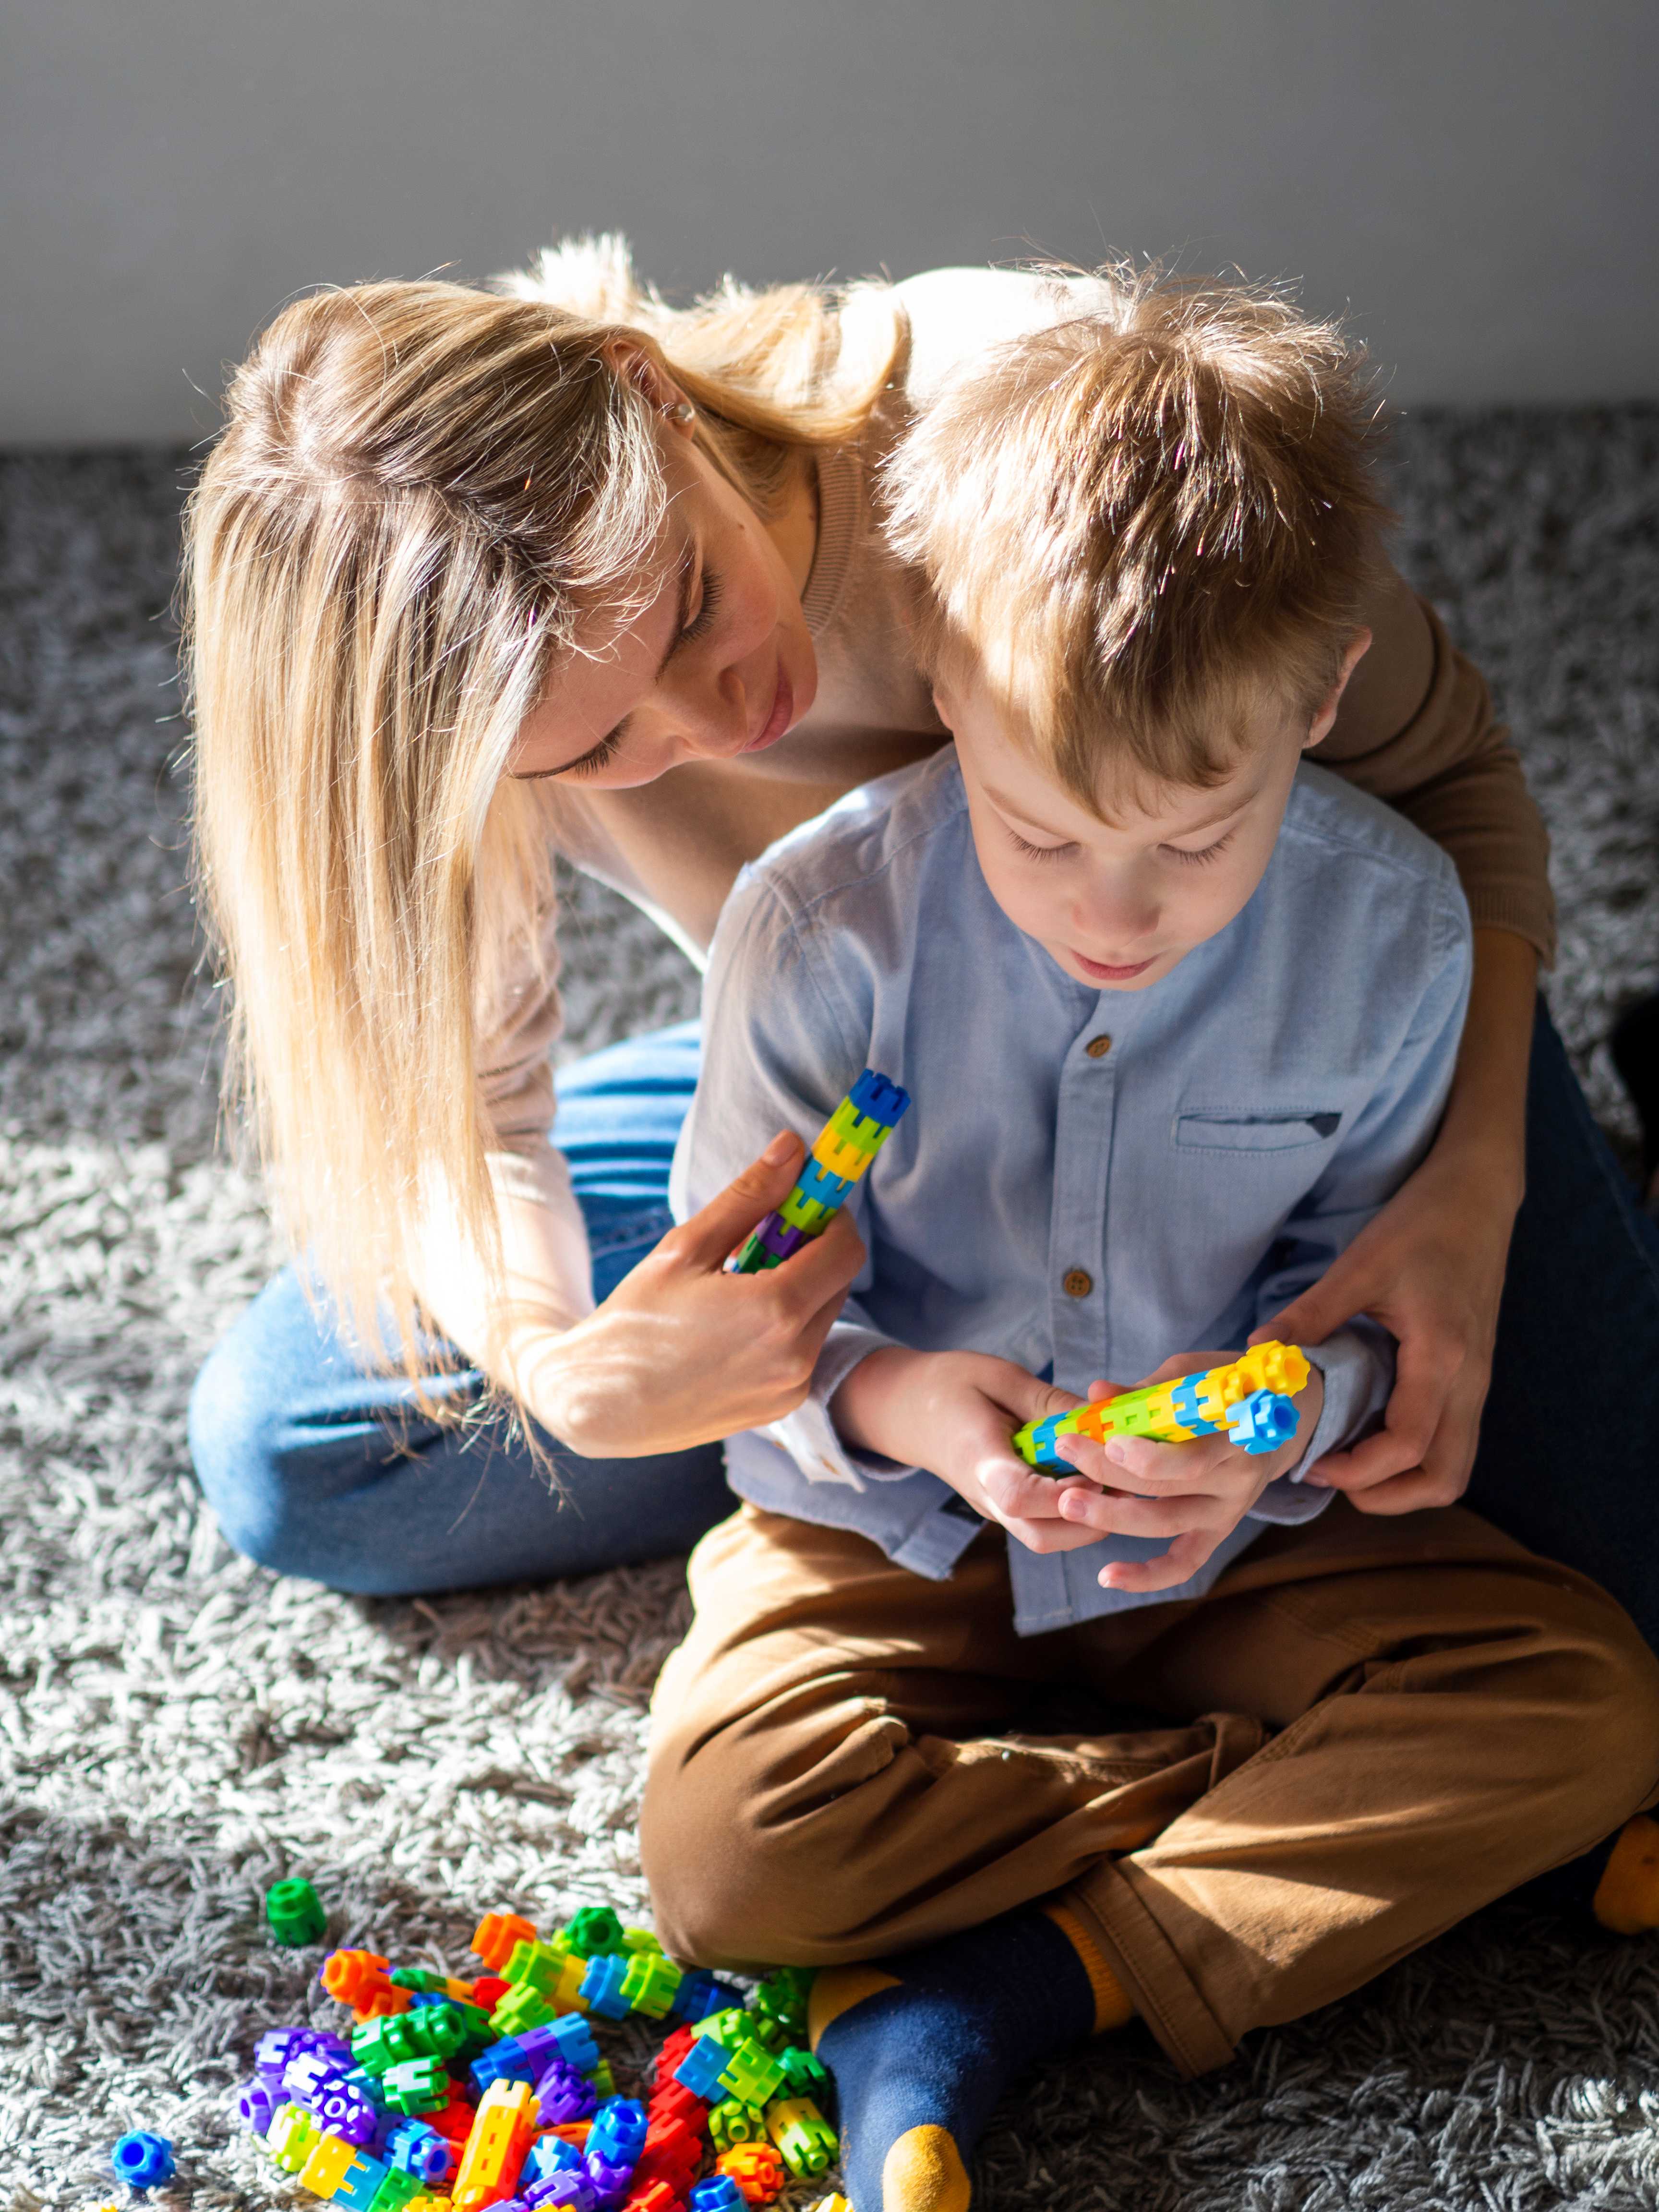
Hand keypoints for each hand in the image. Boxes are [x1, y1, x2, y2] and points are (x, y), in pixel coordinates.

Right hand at [524, 1132, 864, 1456]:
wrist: (602, 1407)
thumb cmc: (635, 1322)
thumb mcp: (685, 1248)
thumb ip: (749, 1197)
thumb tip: (793, 1148)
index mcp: (774, 1311)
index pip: (845, 1248)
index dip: (829, 1216)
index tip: (801, 1202)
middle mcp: (795, 1355)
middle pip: (838, 1280)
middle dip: (810, 1249)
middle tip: (758, 1239)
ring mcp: (791, 1387)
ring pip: (821, 1314)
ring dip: (796, 1288)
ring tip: (735, 1286)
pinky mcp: (781, 1406)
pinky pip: (803, 1349)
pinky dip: (783, 1326)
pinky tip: (733, 1325)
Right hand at [831, 1348, 1107, 1555]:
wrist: (905, 1408)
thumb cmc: (951, 1384)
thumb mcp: (1001, 1377)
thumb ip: (1049, 1403)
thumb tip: (1103, 1422)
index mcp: (978, 1458)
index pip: (1020, 1497)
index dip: (1065, 1492)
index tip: (1098, 1470)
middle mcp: (985, 1495)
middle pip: (1041, 1536)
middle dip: (1090, 1518)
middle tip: (1121, 1480)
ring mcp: (993, 1508)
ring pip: (1045, 1538)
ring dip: (1085, 1520)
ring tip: (1110, 1479)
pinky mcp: (1002, 1509)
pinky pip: (1041, 1525)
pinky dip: (1072, 1513)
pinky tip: (1090, 1479)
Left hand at [1048, 1354, 1324, 1593]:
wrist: (1287, 1415)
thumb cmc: (1230, 1388)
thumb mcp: (1196, 1375)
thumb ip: (1147, 1389)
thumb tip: (1097, 1393)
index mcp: (1237, 1433)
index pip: (1191, 1455)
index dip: (1147, 1452)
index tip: (1104, 1437)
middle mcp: (1237, 1477)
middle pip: (1168, 1486)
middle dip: (1109, 1471)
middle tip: (1065, 1452)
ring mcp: (1229, 1510)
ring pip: (1167, 1524)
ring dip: (1113, 1516)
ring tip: (1068, 1503)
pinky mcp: (1218, 1532)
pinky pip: (1184, 1563)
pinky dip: (1147, 1576)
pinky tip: (1107, 1575)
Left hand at [1252, 1135, 1518, 1514]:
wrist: (1478, 1197)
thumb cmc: (1422, 1225)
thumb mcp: (1359, 1266)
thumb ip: (1310, 1316)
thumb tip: (1254, 1352)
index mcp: (1442, 1359)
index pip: (1408, 1446)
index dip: (1358, 1471)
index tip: (1311, 1463)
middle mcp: (1470, 1382)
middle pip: (1445, 1478)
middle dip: (1389, 1495)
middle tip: (1330, 1475)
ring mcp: (1477, 1382)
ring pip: (1454, 1464)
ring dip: (1404, 1481)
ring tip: (1347, 1460)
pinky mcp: (1472, 1375)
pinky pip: (1452, 1438)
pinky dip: (1414, 1454)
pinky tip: (1368, 1430)